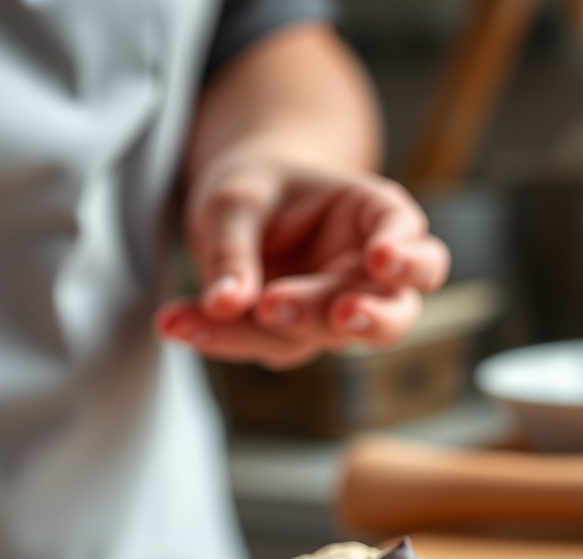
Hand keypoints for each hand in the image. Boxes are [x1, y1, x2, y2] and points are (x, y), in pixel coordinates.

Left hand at [155, 154, 449, 369]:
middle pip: (394, 309)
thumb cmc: (255, 189)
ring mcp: (333, 313)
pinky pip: (263, 346)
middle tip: (341, 313)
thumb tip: (226, 303)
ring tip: (202, 317)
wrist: (237, 211)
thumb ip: (234, 249)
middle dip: (371, 317)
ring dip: (261, 333)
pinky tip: (175, 322)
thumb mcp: (235, 200)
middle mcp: (364, 275)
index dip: (405, 254)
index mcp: (373, 218)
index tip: (380, 258)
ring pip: (319, 339)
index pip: (408, 237)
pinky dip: (218, 337)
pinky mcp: (295, 338)